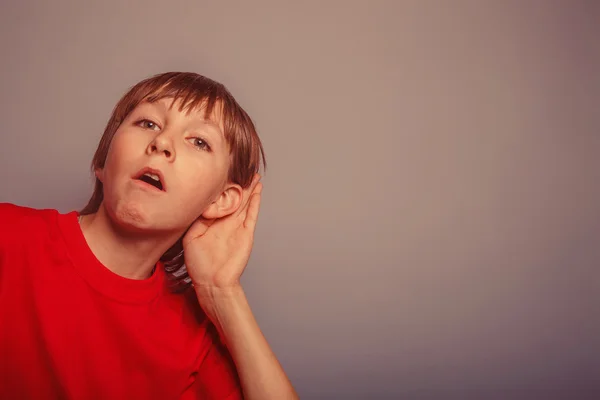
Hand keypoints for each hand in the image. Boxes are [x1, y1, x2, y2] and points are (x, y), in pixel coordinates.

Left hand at [183, 173, 262, 290]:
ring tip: (255, 174)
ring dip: (250, 188)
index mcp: (213, 221)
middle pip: (235, 197)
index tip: (222, 170)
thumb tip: (202, 202)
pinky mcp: (246, 233)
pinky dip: (256, 201)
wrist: (212, 282)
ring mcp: (238, 226)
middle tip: (243, 166)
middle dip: (239, 183)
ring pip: (245, 202)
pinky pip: (252, 213)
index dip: (221, 185)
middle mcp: (226, 221)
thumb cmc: (199, 264)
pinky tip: (258, 189)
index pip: (219, 199)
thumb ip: (197, 219)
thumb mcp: (191, 237)